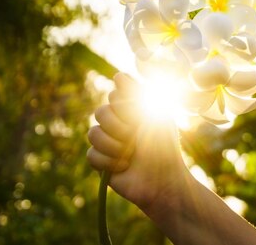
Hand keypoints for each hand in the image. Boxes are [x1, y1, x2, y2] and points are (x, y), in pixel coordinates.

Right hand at [87, 73, 189, 211]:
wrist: (163, 180)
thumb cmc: (164, 147)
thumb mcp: (156, 115)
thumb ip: (137, 94)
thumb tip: (118, 75)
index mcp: (130, 109)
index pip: (115, 95)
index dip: (126, 106)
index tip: (143, 117)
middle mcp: (117, 122)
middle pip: (100, 112)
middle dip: (120, 127)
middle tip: (136, 139)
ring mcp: (107, 141)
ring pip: (93, 133)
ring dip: (114, 146)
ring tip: (129, 156)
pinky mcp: (100, 161)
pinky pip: (91, 154)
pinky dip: (108, 162)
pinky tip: (122, 167)